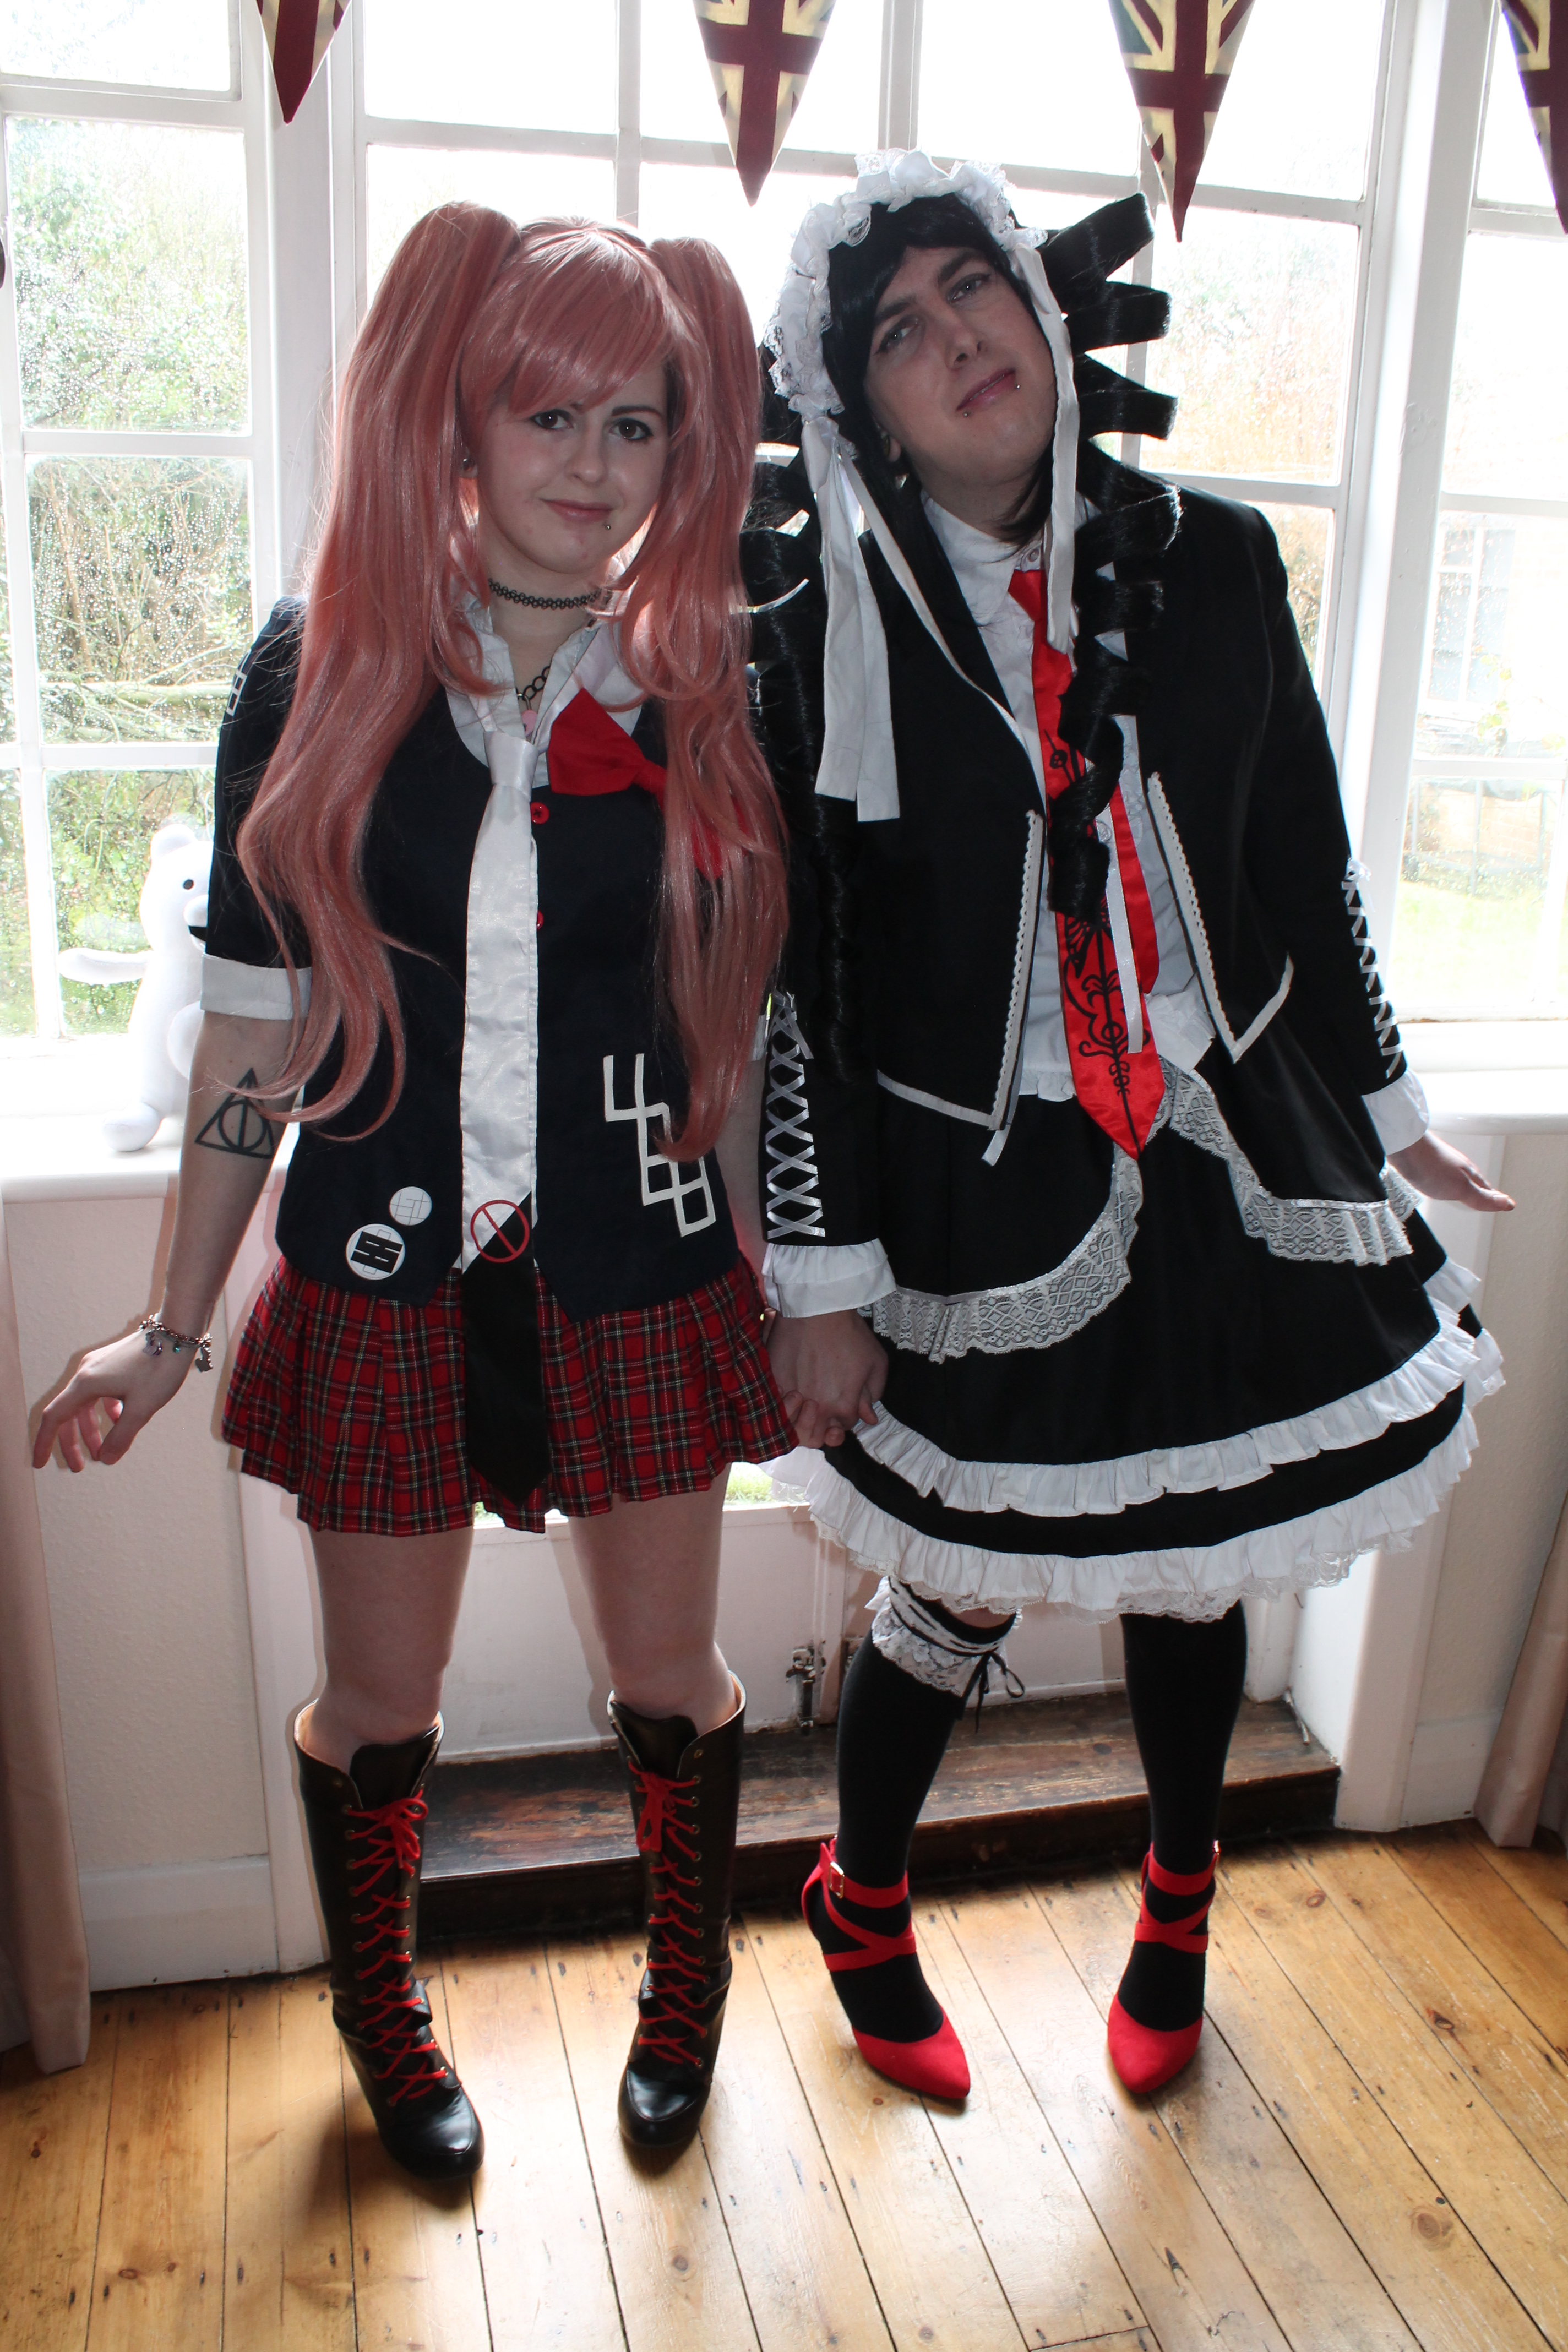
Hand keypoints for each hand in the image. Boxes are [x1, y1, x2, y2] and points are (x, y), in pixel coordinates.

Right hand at [33, 1327, 198, 1471]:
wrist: (177, 1331)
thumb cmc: (160, 1367)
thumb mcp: (142, 1408)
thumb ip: (122, 1436)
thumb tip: (106, 1460)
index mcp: (86, 1384)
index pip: (54, 1417)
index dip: (45, 1442)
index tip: (40, 1464)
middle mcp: (87, 1373)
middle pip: (69, 1414)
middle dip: (72, 1442)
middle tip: (79, 1467)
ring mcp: (99, 1366)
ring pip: (85, 1404)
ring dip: (90, 1429)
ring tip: (102, 1452)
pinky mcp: (112, 1363)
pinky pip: (99, 1393)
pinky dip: (104, 1412)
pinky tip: (118, 1421)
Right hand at [768, 1308, 886, 1448]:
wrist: (817, 1308)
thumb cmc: (850, 1332)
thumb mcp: (876, 1361)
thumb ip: (873, 1393)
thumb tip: (869, 1418)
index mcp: (843, 1406)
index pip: (846, 1424)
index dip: (847, 1411)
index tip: (846, 1397)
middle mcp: (817, 1408)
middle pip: (819, 1430)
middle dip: (825, 1421)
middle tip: (826, 1401)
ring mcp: (792, 1396)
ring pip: (795, 1420)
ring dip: (802, 1414)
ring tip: (807, 1397)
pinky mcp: (774, 1382)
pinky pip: (777, 1402)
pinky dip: (784, 1399)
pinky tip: (792, 1386)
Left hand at [1389, 1130, 1513, 1212]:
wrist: (1404, 1145)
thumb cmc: (1431, 1165)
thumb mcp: (1461, 1188)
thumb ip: (1482, 1198)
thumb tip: (1507, 1203)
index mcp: (1470, 1173)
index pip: (1487, 1190)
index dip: (1493, 1199)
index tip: (1503, 1204)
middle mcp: (1458, 1165)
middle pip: (1474, 1181)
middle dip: (1481, 1191)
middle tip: (1488, 1198)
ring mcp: (1442, 1161)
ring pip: (1459, 1175)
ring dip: (1464, 1184)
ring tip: (1466, 1191)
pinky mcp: (1426, 1160)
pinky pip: (1441, 1172)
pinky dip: (1445, 1180)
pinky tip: (1438, 1181)